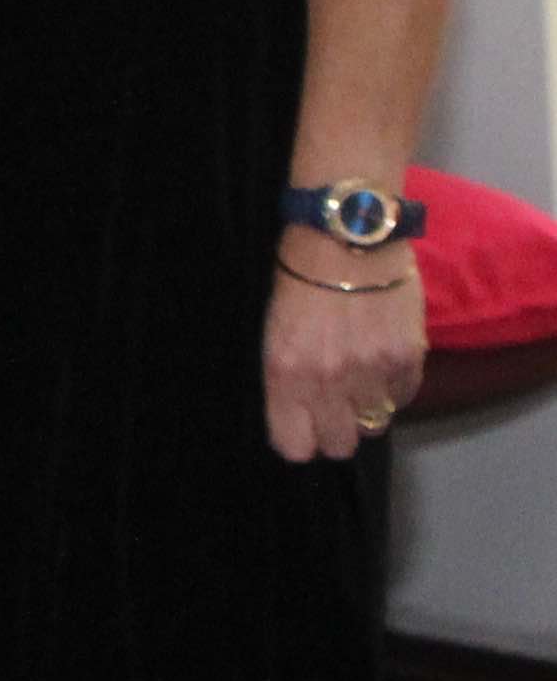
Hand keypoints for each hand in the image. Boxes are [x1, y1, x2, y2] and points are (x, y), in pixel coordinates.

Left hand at [263, 226, 426, 461]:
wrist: (344, 235)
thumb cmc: (296, 276)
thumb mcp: (272, 330)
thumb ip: (286, 376)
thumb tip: (300, 411)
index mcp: (285, 374)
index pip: (294, 446)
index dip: (298, 440)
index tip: (301, 427)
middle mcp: (329, 380)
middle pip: (339, 445)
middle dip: (334, 430)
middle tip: (333, 407)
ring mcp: (372, 371)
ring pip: (374, 424)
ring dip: (366, 407)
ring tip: (358, 380)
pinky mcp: (408, 356)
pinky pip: (404, 396)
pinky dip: (394, 386)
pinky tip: (381, 362)